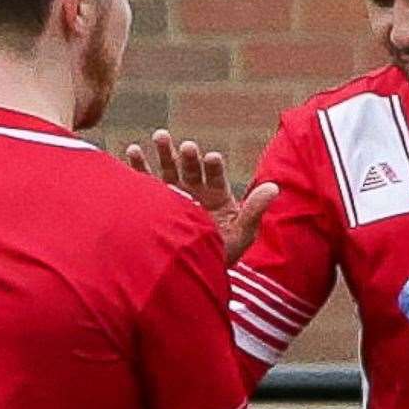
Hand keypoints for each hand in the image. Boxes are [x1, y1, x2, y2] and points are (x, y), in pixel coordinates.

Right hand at [126, 129, 278, 264]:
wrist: (193, 272)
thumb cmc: (221, 254)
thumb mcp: (241, 234)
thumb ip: (254, 210)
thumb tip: (275, 187)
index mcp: (217, 195)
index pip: (216, 176)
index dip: (213, 166)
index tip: (212, 157)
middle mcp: (195, 190)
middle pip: (192, 168)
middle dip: (189, 157)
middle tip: (187, 147)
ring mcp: (174, 193)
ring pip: (169, 168)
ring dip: (164, 152)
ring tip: (160, 135)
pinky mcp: (155, 202)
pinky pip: (146, 181)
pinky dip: (139, 166)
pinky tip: (133, 150)